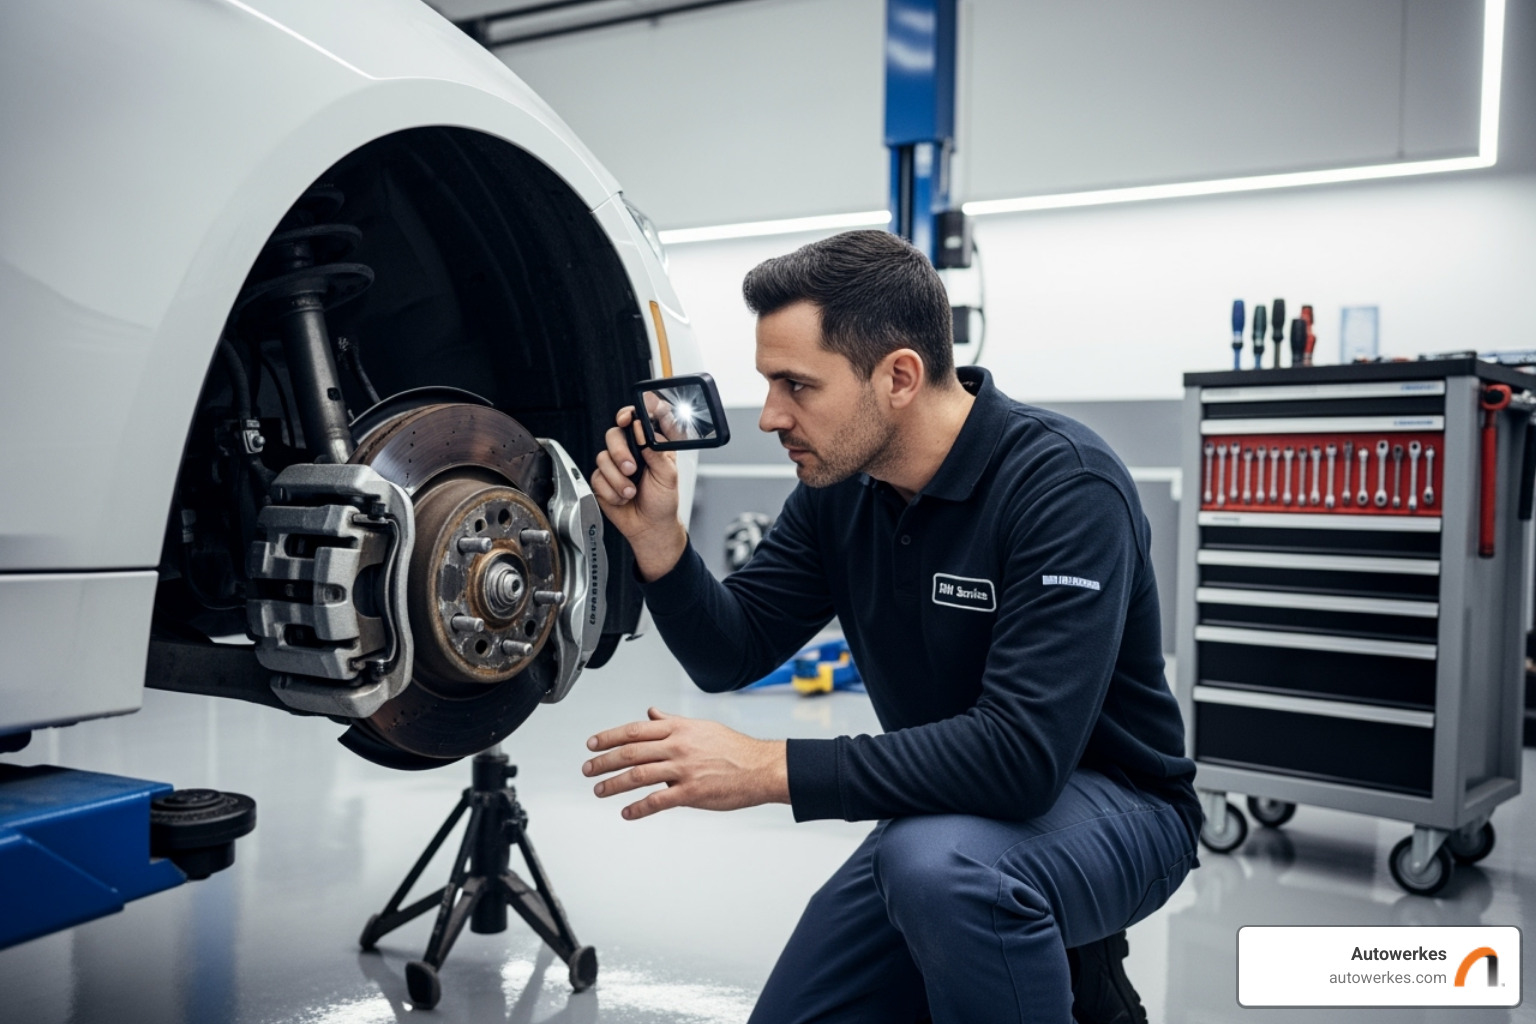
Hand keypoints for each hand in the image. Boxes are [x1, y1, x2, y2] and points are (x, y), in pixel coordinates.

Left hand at [582, 708, 788, 819]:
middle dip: (604, 761)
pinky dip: (638, 808)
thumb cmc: (734, 748)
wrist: (760, 767)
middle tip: (587, 769)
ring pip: (638, 775)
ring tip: (599, 790)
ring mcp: (683, 769)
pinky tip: (626, 812)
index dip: (609, 737)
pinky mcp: (691, 792)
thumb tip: (651, 713)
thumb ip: (672, 721)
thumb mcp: (700, 727)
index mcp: (678, 728)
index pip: (634, 730)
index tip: (592, 744)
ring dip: (613, 784)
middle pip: (630, 752)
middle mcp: (677, 746)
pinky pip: (657, 801)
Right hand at [590, 406, 686, 579]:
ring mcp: (615, 466)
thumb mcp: (669, 475)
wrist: (650, 527)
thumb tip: (642, 431)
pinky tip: (622, 498)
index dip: (629, 415)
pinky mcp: (603, 481)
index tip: (627, 420)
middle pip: (613, 435)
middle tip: (631, 469)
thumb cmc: (663, 501)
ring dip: (617, 478)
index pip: (636, 420)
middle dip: (620, 453)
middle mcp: (631, 452)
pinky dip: (611, 491)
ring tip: (631, 491)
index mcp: (649, 445)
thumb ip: (657, 451)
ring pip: (602, 457)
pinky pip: (597, 478)